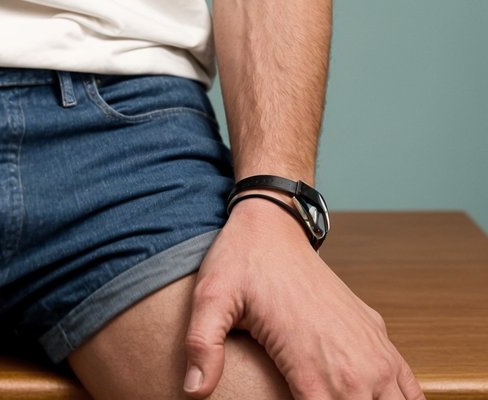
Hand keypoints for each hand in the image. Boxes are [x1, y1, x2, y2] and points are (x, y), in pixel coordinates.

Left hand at [183, 199, 424, 399]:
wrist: (273, 223)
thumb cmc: (241, 260)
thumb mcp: (211, 297)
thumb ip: (201, 346)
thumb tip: (194, 390)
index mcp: (312, 368)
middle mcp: (352, 366)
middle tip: (312, 396)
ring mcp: (372, 351)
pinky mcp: (377, 337)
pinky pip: (410, 388)